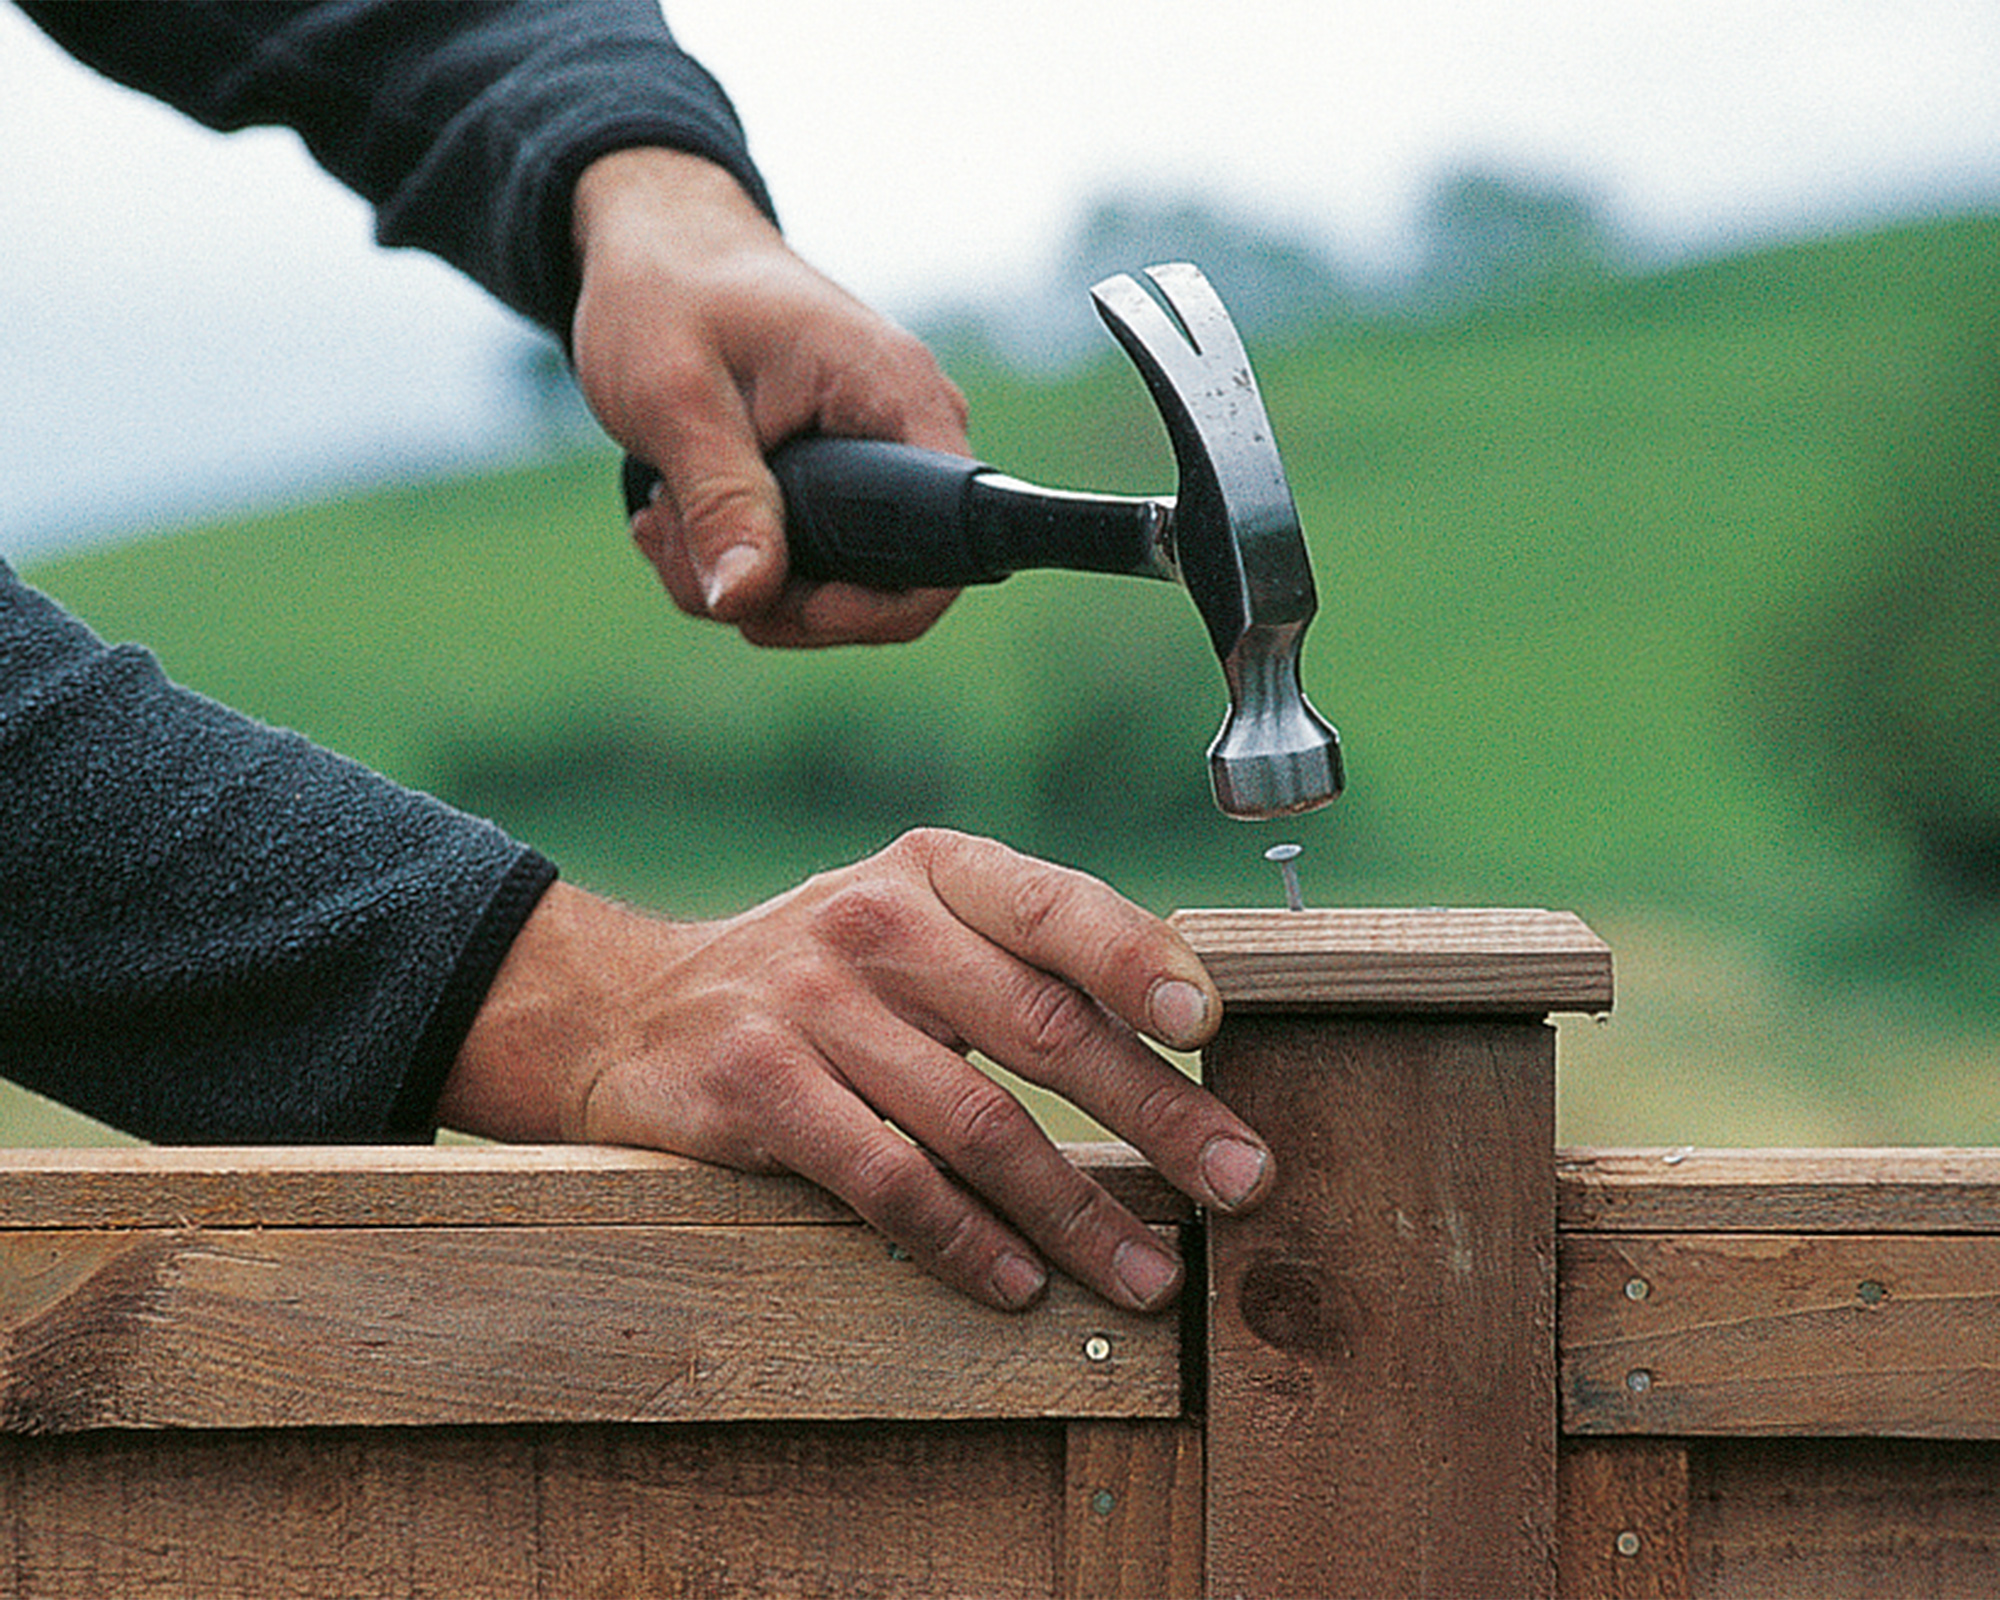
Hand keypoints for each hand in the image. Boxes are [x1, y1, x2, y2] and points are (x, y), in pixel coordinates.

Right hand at [440, 829, 1273, 1312]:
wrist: (630, 1008)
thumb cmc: (820, 976)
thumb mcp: (911, 923)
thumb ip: (1020, 959)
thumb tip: (1181, 1039)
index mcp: (934, 870)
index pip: (1056, 906)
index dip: (1139, 960)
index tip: (1212, 1023)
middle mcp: (876, 923)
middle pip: (1040, 1027)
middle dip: (1158, 1114)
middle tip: (1242, 1181)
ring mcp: (812, 1006)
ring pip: (976, 1123)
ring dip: (1076, 1212)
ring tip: (1148, 1273)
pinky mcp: (760, 1092)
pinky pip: (889, 1183)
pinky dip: (965, 1243)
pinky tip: (1020, 1284)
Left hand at [570, 147, 969, 646]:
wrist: (654, 240)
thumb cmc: (667, 289)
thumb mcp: (676, 397)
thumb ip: (720, 500)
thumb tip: (747, 600)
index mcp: (897, 397)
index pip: (946, 552)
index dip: (873, 607)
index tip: (786, 605)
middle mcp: (905, 431)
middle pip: (884, 585)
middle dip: (777, 599)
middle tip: (686, 554)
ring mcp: (874, 458)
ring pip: (832, 583)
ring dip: (736, 579)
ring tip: (663, 518)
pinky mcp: (836, 478)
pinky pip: (803, 559)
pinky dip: (732, 560)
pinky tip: (675, 511)